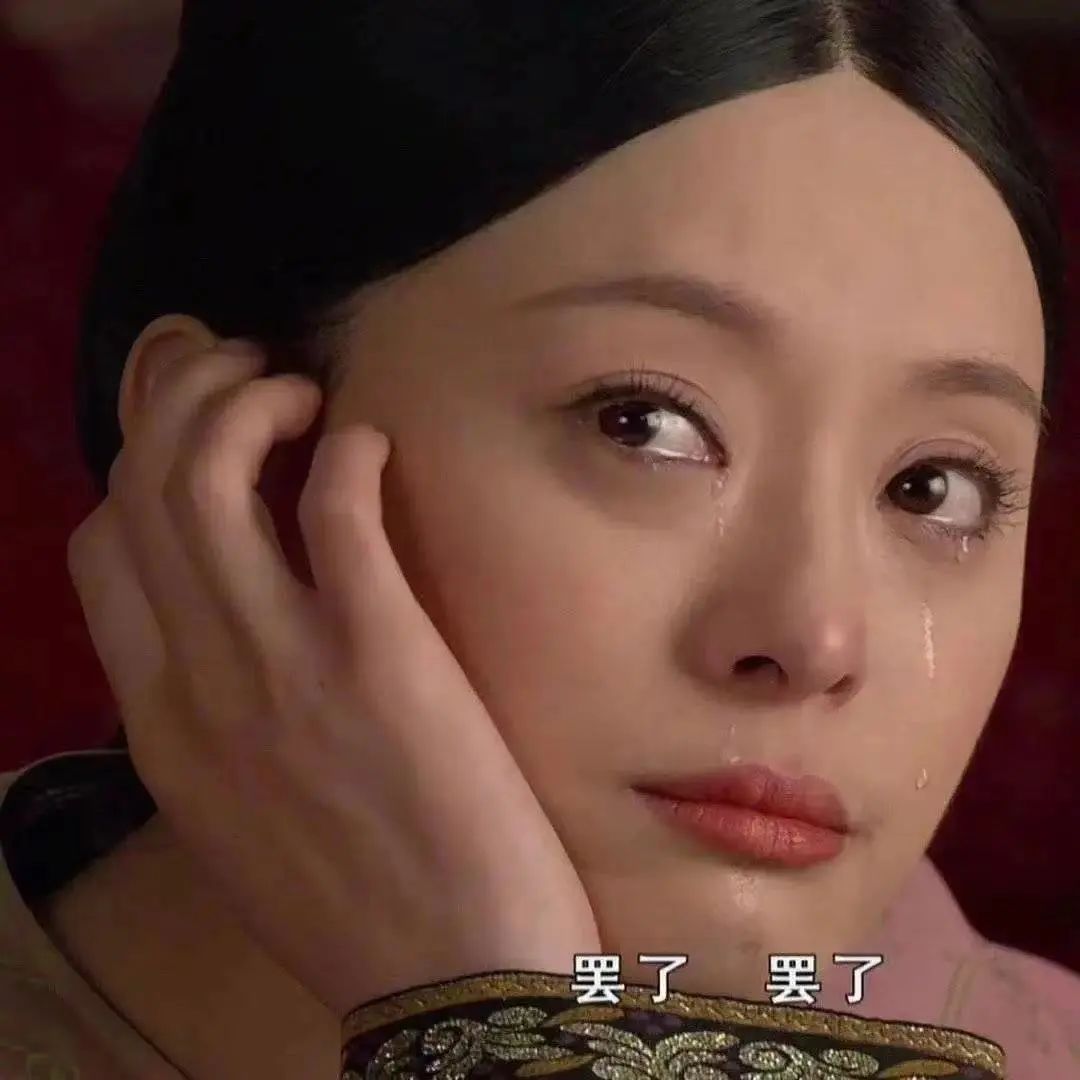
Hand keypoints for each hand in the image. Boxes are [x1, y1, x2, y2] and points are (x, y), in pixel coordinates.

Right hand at [66, 340, 601, 1017]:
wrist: (452, 983)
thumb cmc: (356, 899)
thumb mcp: (239, 815)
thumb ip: (213, 713)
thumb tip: (228, 617)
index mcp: (160, 722)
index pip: (100, 550)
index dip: (141, 468)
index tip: (206, 446)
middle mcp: (199, 681)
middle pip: (144, 489)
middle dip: (183, 401)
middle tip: (254, 380)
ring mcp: (282, 667)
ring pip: (206, 479)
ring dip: (246, 403)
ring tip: (302, 396)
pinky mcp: (380, 657)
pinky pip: (333, 512)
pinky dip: (344, 450)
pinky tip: (370, 445)